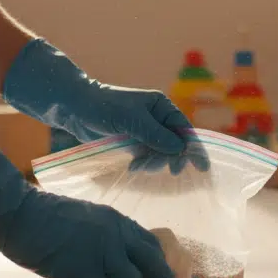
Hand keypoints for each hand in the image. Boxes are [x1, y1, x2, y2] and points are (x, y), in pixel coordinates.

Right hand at [0, 128, 181, 277]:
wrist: (18, 213)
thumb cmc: (44, 216)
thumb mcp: (85, 218)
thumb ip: (102, 235)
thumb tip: (109, 258)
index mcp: (116, 220)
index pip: (149, 243)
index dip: (160, 263)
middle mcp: (115, 234)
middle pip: (152, 262)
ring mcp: (100, 252)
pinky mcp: (81, 269)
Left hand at [1, 38, 207, 172]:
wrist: (75, 108)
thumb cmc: (104, 107)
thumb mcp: (132, 121)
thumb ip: (156, 135)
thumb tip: (180, 148)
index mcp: (161, 106)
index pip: (184, 128)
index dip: (194, 147)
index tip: (201, 167)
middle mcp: (156, 118)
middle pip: (174, 143)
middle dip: (171, 157)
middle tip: (171, 172)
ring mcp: (144, 130)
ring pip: (160, 152)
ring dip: (155, 162)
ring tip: (139, 167)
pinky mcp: (132, 141)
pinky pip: (147, 155)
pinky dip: (144, 163)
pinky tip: (134, 166)